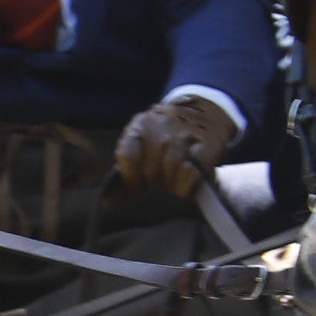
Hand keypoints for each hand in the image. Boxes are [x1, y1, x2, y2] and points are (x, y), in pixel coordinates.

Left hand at [112, 93, 232, 199]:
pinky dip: (187, 186)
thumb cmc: (167, 136)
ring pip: (171, 173)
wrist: (205, 111)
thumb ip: (126, 171)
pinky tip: (187, 186)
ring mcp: (185, 133)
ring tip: (174, 183)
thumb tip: (108, 204)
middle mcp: (162, 125)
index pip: (128, 157)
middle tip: (161, 182)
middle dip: (154, 184)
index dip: (131, 180)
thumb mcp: (144, 143)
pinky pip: (191, 174)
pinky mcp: (206, 144)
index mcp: (140, 125)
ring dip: (172, 186)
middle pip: (150, 171)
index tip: (138, 189)